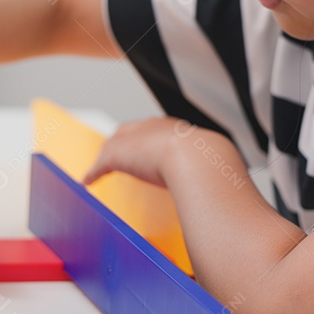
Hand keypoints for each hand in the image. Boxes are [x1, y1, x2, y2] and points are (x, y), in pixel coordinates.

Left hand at [84, 116, 203, 186]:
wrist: (194, 158)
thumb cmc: (208, 163)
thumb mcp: (212, 163)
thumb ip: (213, 170)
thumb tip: (225, 185)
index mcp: (175, 128)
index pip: (154, 130)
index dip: (147, 139)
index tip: (146, 149)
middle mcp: (151, 128)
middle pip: (127, 131)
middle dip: (121, 140)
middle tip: (116, 152)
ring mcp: (133, 139)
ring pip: (112, 145)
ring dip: (105, 156)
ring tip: (99, 167)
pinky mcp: (118, 154)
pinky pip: (101, 164)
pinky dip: (94, 172)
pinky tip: (88, 181)